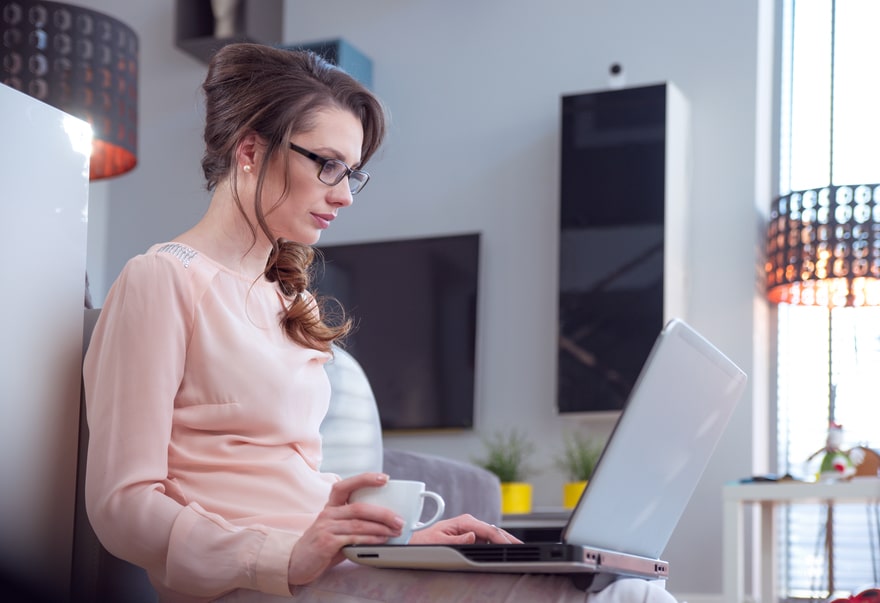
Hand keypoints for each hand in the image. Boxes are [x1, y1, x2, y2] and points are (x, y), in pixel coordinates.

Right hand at [287, 473, 404, 585]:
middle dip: (383, 513)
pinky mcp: (326, 542)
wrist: (296, 564)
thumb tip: (385, 524)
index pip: (346, 485)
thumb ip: (354, 525)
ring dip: (381, 527)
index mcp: (331, 506)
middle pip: (359, 507)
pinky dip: (371, 538)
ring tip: (395, 531)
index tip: (385, 478)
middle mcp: (328, 513)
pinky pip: (353, 538)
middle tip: (399, 519)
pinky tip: (382, 540)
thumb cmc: (322, 547)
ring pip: (358, 523)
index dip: (366, 479)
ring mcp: (326, 527)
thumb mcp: (337, 530)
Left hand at [408, 514, 521, 544]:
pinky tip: (506, 548)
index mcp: (463, 521)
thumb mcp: (437, 541)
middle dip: (509, 539)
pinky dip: (498, 542)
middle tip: (523, 549)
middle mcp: (469, 522)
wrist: (415, 539)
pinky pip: (488, 538)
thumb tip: (473, 536)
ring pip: (493, 534)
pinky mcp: (470, 534)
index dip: (501, 540)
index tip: (511, 548)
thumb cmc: (424, 540)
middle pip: (495, 530)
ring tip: (519, 549)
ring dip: (506, 540)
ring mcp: (471, 528)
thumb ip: (456, 539)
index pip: (488, 530)